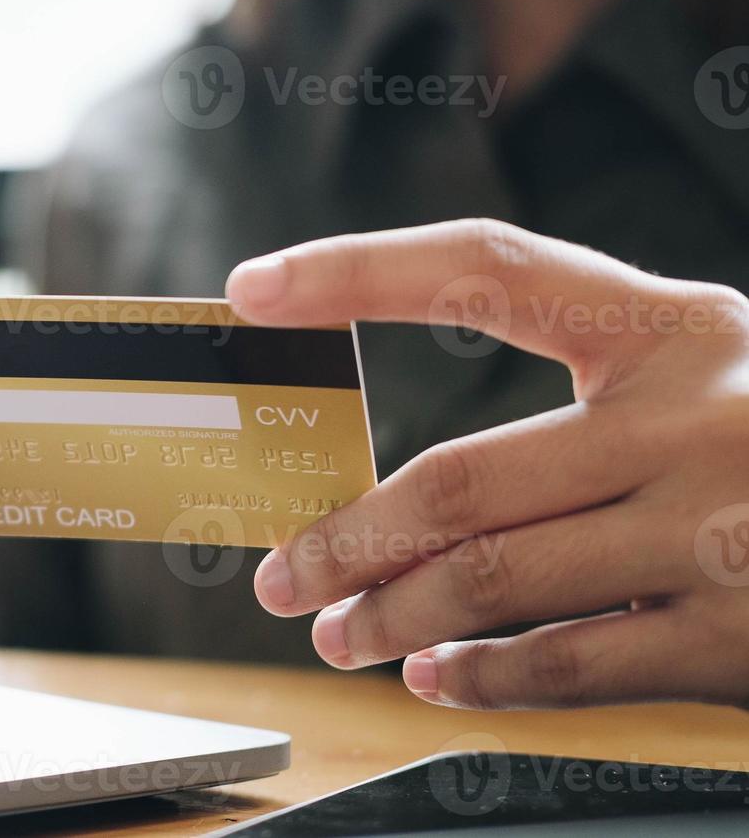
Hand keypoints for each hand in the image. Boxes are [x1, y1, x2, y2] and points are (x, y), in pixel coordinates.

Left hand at [227, 220, 748, 708]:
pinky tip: (432, 679)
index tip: (249, 291)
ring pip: (491, 580)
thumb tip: (402, 500)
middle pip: (456, 477)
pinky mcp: (740, 634)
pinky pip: (566, 663)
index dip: (354, 273)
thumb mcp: (712, 392)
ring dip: (387, 616)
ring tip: (334, 633)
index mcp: (678, 329)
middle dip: (343, 536)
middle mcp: (697, 415)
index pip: (484, 269)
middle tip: (280, 575)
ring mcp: (722, 527)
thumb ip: (584, 418)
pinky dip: (479, 679)